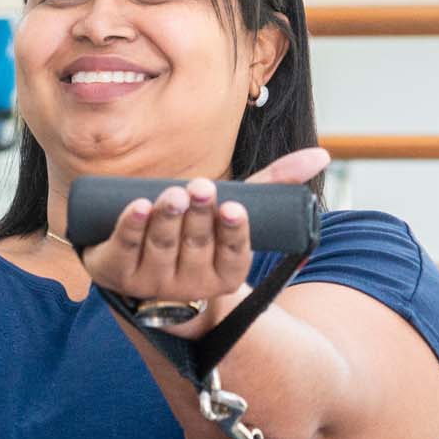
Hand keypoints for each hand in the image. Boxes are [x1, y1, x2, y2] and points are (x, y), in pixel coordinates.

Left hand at [79, 147, 327, 307]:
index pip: (232, 257)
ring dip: (167, 218)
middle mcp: (189, 285)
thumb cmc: (196, 236)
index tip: (233, 208)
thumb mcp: (232, 212)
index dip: (232, 233)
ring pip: (161, 247)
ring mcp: (151, 282)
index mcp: (223, 275)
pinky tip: (136, 205)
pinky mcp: (115, 272)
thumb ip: (274, 185)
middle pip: (195, 247)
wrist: (139, 267)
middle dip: (198, 216)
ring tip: (173, 193)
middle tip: (201, 187)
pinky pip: (125, 248)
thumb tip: (322, 154)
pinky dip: (130, 226)